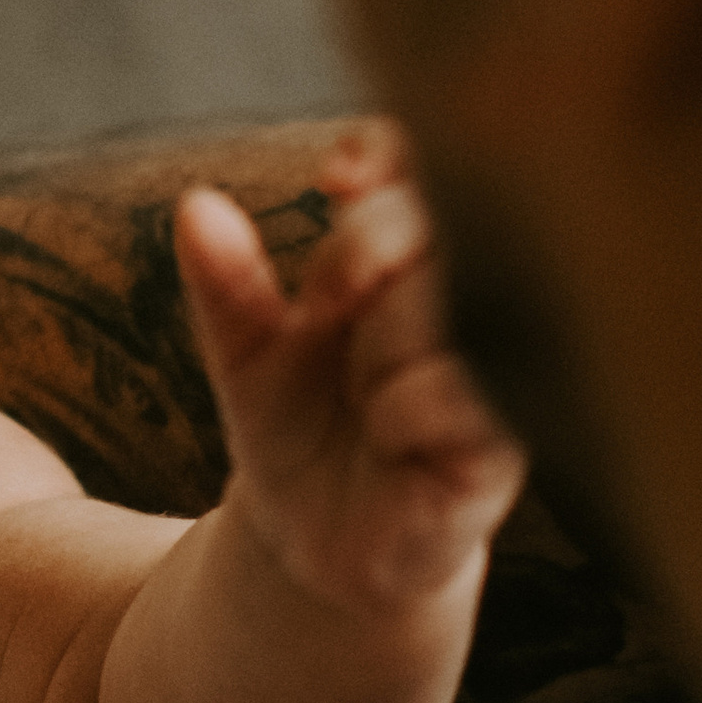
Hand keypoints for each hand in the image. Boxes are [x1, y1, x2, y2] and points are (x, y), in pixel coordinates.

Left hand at [175, 132, 524, 620]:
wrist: (317, 543)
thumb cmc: (295, 429)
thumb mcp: (244, 355)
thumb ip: (225, 284)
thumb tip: (195, 207)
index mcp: (418, 262)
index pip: (425, 169)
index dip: (390, 158)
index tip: (337, 178)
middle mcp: (475, 304)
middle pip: (442, 224)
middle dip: (368, 254)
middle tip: (329, 307)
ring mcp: (499, 371)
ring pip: (452, 306)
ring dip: (386, 340)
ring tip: (365, 392)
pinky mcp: (506, 441)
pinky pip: (457, 393)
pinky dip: (404, 404)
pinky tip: (389, 431)